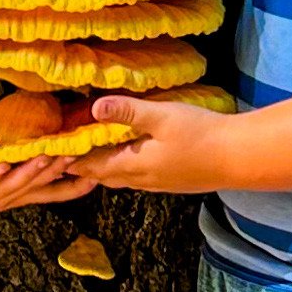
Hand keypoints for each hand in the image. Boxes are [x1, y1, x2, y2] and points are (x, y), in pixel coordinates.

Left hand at [0, 150, 97, 233]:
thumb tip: (38, 150)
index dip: (73, 187)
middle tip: (80, 154)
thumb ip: (15, 172)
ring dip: (29, 171)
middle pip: (35, 186)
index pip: (48, 193)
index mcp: (11, 197)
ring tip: (46, 155)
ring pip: (11, 186)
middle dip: (57, 170)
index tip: (99, 176)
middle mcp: (1, 198)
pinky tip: (1, 164)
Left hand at [81, 95, 239, 194]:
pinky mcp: (173, 182)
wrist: (239, 158)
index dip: (71, 159)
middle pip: (104, 175)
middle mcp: (142, 180)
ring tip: (93, 154)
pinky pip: (139, 178)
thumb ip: (128, 112)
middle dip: (85, 166)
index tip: (52, 152)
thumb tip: (94, 107)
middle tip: (67, 153)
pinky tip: (131, 157)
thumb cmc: (201, 134)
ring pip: (122, 178)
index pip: (92, 166)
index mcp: (133, 165)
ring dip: (105, 168)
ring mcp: (159, 184)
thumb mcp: (162, 117)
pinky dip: (125, 168)